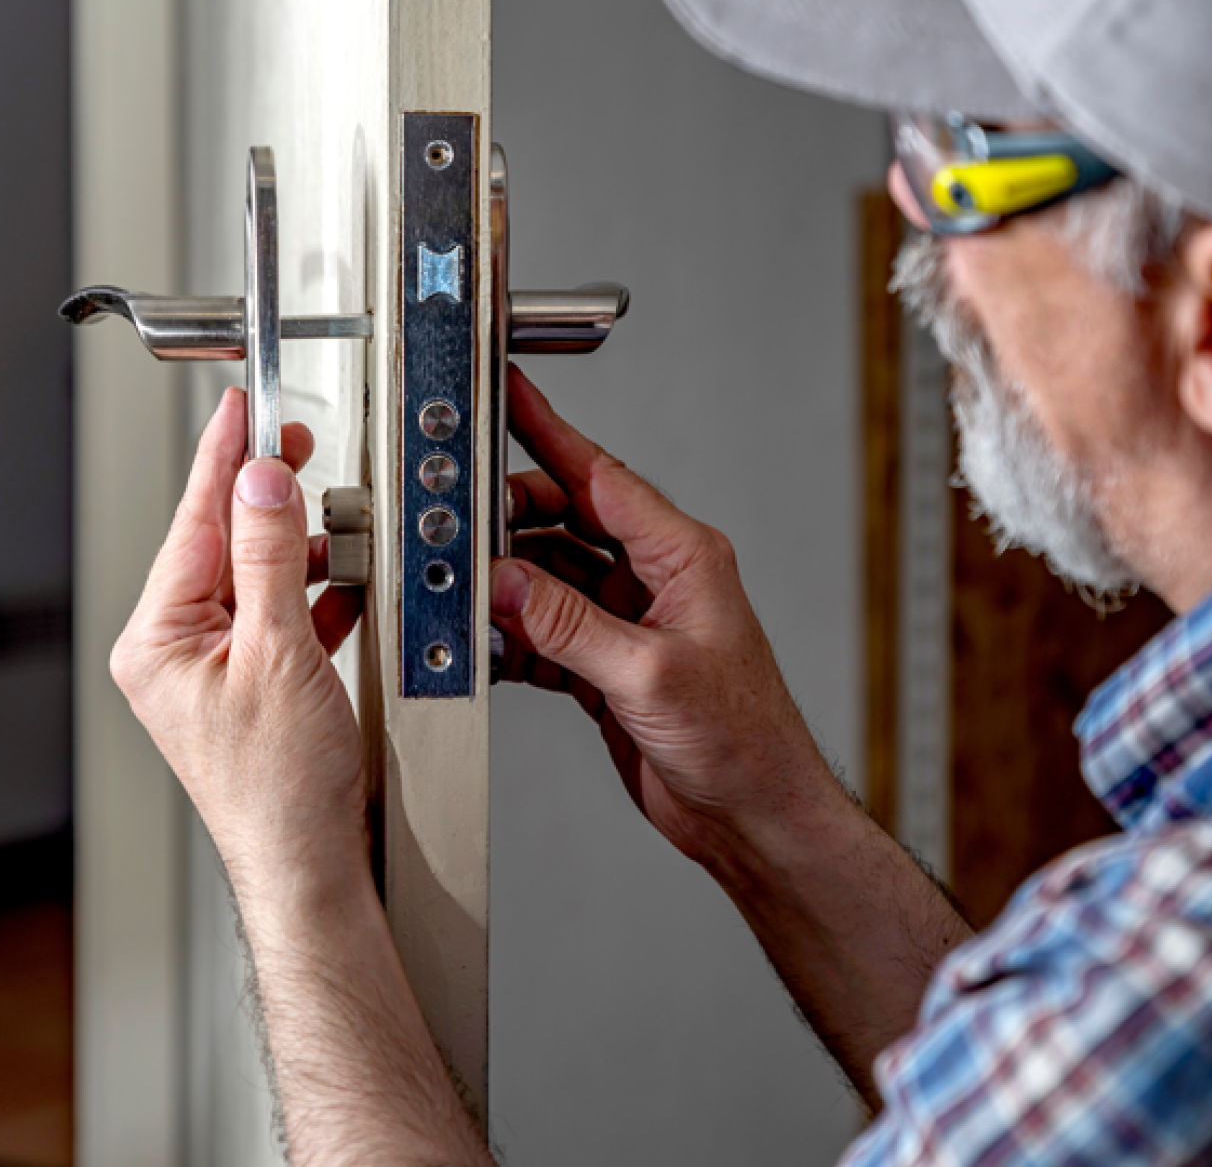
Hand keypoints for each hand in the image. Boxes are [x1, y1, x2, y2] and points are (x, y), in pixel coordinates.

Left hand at [110, 386, 365, 900]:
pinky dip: (312, 597)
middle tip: (296, 448)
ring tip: (334, 524)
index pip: (193, 523)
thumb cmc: (280, 788)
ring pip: (254, 580)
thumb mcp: (280, 651)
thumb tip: (262, 483)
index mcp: (156, 640)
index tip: (242, 410)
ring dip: (298, 551)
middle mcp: (172, 653)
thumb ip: (272, 556)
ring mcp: (208, 672)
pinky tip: (342, 583)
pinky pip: (276, 618)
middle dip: (266, 500)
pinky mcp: (248, 688)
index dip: (223, 460)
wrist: (310, 864)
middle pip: (221, 545)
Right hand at [492, 368, 843, 871]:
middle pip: (564, 521)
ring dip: (507, 586)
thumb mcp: (648, 675)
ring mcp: (629, 621)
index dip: (549, 432)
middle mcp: (655, 579)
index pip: (601, 477)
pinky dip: (514, 637)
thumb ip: (569, 625)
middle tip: (459, 525)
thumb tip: (506, 580)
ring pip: (548, 578)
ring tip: (466, 590)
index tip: (507, 395)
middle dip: (509, 521)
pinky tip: (490, 645)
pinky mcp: (608, 665)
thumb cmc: (742, 741)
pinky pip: (546, 631)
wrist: (753, 815)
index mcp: (683, 556)